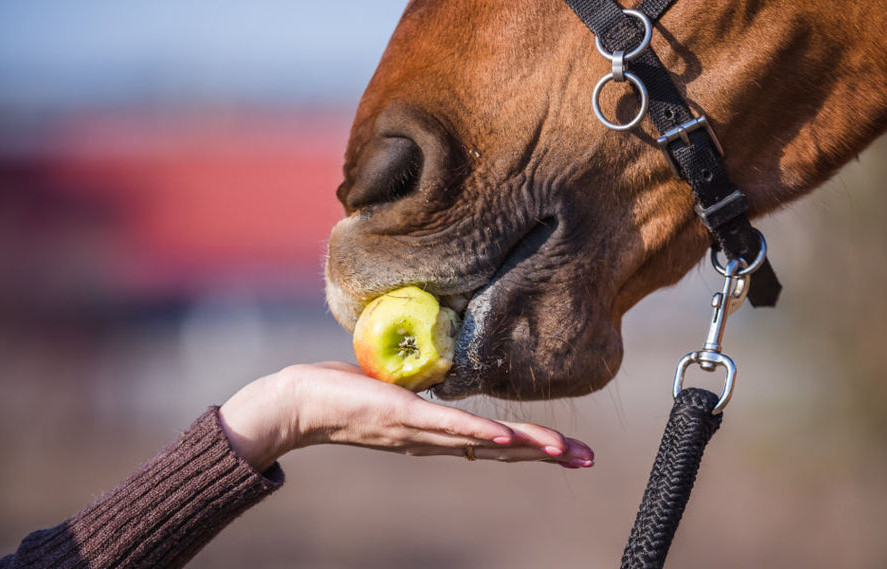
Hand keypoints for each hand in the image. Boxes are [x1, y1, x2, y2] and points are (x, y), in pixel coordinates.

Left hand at [218, 362, 594, 472]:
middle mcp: (435, 440)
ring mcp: (421, 431)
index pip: (494, 442)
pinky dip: (481, 432)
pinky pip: (449, 426)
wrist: (300, 404)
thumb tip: (438, 368)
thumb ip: (422, 386)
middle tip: (586, 459)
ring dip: (527, 447)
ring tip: (564, 451)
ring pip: (485, 441)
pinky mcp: (404, 416)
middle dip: (546, 455)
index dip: (532, 447)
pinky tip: (509, 435)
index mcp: (436, 434)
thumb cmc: (344, 391)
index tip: (569, 451)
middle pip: (501, 449)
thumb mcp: (395, 388)